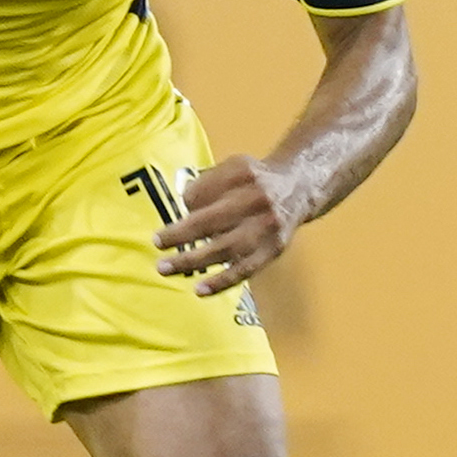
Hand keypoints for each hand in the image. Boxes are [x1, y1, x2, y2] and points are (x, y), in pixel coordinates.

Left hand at [158, 154, 304, 294]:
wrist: (299, 188)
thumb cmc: (255, 180)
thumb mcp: (232, 167)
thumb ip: (206, 184)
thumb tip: (183, 212)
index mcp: (242, 174)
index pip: (202, 192)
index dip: (186, 204)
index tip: (176, 211)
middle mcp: (257, 200)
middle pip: (212, 220)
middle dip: (181, 234)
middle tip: (157, 243)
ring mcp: (267, 227)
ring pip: (226, 248)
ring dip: (194, 260)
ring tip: (166, 268)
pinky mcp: (274, 249)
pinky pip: (245, 269)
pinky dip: (221, 281)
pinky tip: (200, 289)